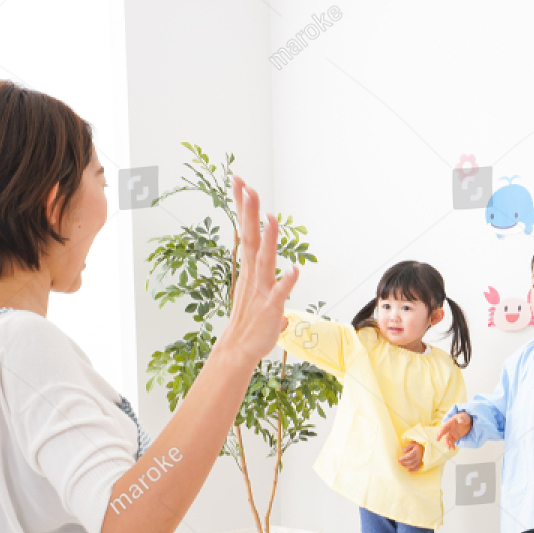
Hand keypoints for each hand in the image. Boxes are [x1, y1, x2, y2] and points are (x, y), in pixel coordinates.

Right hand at [218, 177, 298, 363]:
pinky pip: (280, 293)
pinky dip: (287, 282)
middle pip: (250, 238)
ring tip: (271, 218)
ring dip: (269, 240)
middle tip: (246, 186)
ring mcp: (262, 290)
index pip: (245, 232)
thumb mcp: (259, 297)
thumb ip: (269, 288)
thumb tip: (280, 296)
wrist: (239, 350)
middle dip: (249, 212)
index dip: (243, 208)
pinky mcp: (272, 308)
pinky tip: (294, 270)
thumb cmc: (251, 323)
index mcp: (250, 269)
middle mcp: (254, 275)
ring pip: (265, 260)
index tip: (239, 183)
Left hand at [399, 442, 423, 471]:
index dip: (404, 458)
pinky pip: (417, 468)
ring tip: (403, 465)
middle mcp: (418, 457)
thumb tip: (404, 451)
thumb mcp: (413, 444)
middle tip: (400, 462)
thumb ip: (408, 447)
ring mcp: (420, 461)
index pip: (409, 456)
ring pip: (413, 465)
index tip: (399, 459)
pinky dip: (413, 470)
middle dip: (404, 463)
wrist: (426, 449)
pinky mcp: (420, 463)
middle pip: (410, 462)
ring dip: (407, 466)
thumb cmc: (418, 446)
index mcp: (416, 451)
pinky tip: (408, 470)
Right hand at [437, 412, 471, 449]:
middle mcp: (449, 429)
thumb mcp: (464, 416)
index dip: (440, 432)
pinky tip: (453, 448)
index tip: (438, 437)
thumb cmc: (464, 417)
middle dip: (445, 441)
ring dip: (448, 444)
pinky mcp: (456, 437)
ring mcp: (452, 433)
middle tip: (447, 445)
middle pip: (445, 435)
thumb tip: (460, 421)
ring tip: (449, 448)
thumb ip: (462, 418)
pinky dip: (452, 445)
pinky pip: (453, 442)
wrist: (467, 421)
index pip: (444, 428)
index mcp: (449, 423)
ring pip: (448, 440)